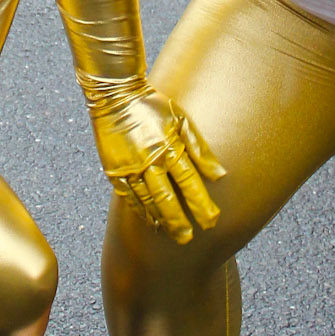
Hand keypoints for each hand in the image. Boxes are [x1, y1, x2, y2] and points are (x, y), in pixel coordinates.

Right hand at [86, 83, 224, 244]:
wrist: (115, 96)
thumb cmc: (153, 106)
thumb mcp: (181, 120)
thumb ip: (200, 149)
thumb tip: (220, 174)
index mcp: (168, 146)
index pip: (189, 182)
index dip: (201, 204)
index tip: (212, 221)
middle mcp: (148, 160)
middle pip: (167, 198)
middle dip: (179, 221)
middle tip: (189, 239)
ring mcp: (129, 167)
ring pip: (147, 200)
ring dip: (160, 219)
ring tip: (171, 234)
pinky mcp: (114, 170)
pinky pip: (128, 196)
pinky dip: (140, 210)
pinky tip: (150, 220)